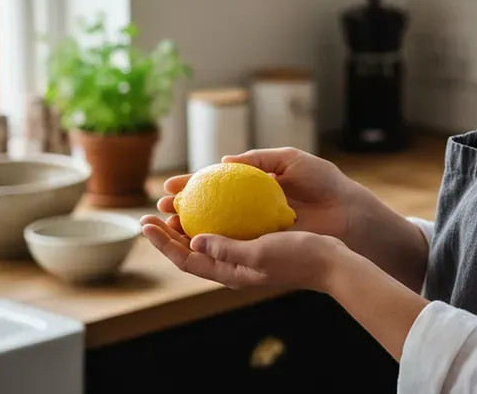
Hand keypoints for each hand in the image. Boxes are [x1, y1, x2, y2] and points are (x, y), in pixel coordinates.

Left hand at [140, 215, 345, 292]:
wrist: (330, 261)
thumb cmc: (298, 256)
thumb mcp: (260, 253)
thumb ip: (227, 249)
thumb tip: (194, 242)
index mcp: (230, 273)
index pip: (186, 260)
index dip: (162, 243)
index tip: (146, 223)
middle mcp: (232, 267)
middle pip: (190, 252)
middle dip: (167, 235)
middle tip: (149, 213)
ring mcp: (243, 257)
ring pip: (205, 242)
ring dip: (185, 226)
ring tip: (171, 208)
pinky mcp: (255, 244)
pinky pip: (224, 232)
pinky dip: (210, 219)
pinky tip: (210, 202)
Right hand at [154, 147, 360, 240]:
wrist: (348, 211)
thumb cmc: (324, 182)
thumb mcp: (291, 161)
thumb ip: (259, 160)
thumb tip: (224, 161)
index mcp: (255, 186)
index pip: (215, 184)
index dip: (190, 185)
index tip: (169, 186)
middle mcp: (251, 209)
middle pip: (207, 209)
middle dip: (179, 209)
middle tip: (159, 208)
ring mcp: (256, 229)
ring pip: (213, 230)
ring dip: (186, 229)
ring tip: (166, 225)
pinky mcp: (265, 246)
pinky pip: (234, 246)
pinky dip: (212, 245)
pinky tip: (193, 243)